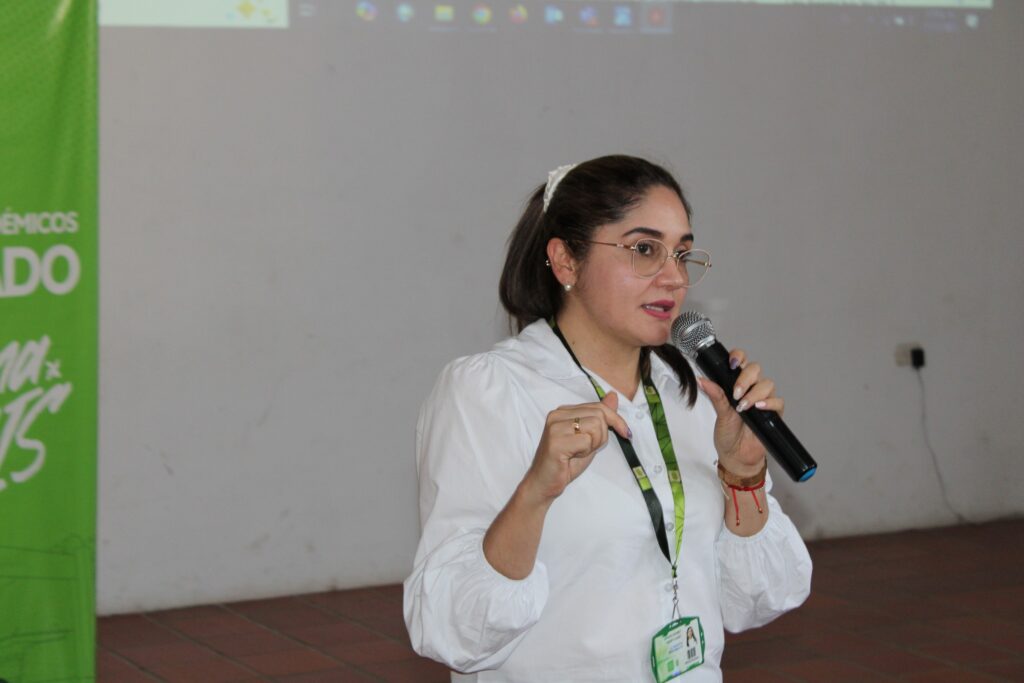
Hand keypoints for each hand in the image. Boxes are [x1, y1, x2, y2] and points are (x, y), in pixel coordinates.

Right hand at [521, 393, 630, 503]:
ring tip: (578, 452)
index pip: (598, 407)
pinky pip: (586, 440)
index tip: (626, 432)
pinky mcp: (556, 441)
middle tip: (587, 449)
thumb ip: (600, 417)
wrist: (544, 483)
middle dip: (602, 435)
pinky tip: (572, 457)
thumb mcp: (588, 437)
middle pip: (599, 415)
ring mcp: (555, 427)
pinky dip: (585, 451)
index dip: (616, 420)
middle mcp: (557, 415)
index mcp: (564, 411)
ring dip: (593, 444)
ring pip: (595, 426)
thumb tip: (613, 396)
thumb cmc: (565, 462)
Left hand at [698, 348, 784, 477]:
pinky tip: (759, 408)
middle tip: (735, 393)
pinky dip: (769, 403)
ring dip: (754, 393)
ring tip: (743, 407)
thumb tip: (702, 380)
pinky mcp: (773, 413)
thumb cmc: (728, 434)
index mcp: (736, 383)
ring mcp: (763, 399)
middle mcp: (751, 388)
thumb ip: (715, 395)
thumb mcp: (719, 413)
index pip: (741, 361)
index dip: (738, 356)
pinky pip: (778, 401)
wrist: (737, 455)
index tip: (731, 363)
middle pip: (755, 369)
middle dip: (745, 378)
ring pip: (767, 384)